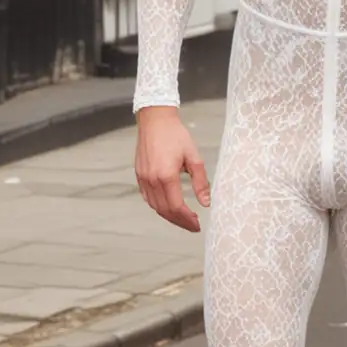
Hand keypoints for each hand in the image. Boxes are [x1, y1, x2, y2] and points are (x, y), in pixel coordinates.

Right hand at [135, 106, 210, 231]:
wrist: (155, 120)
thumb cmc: (176, 135)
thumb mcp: (194, 157)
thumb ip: (200, 182)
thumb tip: (207, 202)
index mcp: (167, 176)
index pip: (177, 207)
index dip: (188, 219)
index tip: (198, 224)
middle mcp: (152, 179)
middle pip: (165, 211)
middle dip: (180, 222)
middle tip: (193, 226)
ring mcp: (143, 178)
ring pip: (155, 207)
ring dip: (169, 216)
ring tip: (183, 219)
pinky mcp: (139, 175)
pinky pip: (147, 198)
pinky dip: (158, 207)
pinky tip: (168, 208)